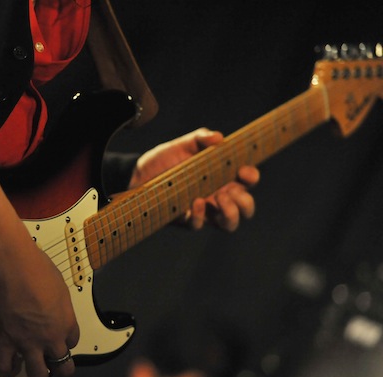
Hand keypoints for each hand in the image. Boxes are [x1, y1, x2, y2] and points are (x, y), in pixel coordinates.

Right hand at [0, 230, 79, 376]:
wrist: (11, 264)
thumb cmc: (38, 267)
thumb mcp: (60, 286)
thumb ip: (59, 306)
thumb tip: (52, 309)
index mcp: (66, 322)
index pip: (73, 343)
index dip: (66, 342)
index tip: (60, 338)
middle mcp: (50, 338)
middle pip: (62, 366)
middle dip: (59, 368)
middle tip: (51, 363)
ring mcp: (27, 342)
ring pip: (37, 374)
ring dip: (36, 373)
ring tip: (30, 368)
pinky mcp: (4, 341)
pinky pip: (4, 366)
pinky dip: (4, 370)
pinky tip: (5, 367)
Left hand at [128, 128, 259, 230]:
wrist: (138, 174)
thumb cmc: (165, 160)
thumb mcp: (183, 145)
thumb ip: (201, 138)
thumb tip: (218, 137)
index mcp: (223, 177)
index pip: (248, 181)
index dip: (251, 176)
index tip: (243, 170)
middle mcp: (218, 196)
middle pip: (246, 208)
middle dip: (245, 202)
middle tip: (229, 192)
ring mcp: (204, 211)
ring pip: (229, 224)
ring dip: (230, 214)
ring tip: (218, 198)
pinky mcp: (186, 220)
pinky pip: (199, 225)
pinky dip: (201, 215)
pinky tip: (196, 201)